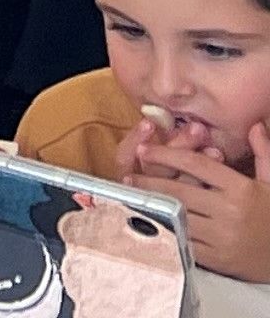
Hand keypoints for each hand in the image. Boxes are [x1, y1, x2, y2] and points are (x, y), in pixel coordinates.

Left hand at [124, 116, 269, 279]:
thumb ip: (264, 153)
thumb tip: (255, 125)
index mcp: (240, 189)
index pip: (196, 165)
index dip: (167, 154)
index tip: (145, 149)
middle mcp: (229, 211)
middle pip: (179, 191)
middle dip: (149, 182)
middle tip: (129, 177)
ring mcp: (222, 237)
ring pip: (177, 216)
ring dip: (153, 206)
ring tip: (132, 197)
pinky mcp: (218, 260)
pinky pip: (185, 242)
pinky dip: (166, 231)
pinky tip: (151, 223)